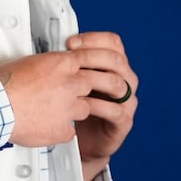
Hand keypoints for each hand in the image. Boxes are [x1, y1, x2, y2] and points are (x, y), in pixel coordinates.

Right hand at [0, 32, 135, 152]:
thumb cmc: (3, 84)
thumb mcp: (26, 62)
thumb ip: (44, 63)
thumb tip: (42, 64)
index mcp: (62, 63)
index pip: (91, 59)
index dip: (97, 65)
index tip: (100, 69)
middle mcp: (71, 84)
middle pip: (97, 83)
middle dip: (100, 88)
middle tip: (99, 92)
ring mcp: (70, 107)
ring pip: (86, 109)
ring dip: (76, 110)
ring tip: (59, 111)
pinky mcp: (64, 128)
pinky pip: (70, 131)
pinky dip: (62, 131)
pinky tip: (50, 128)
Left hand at [66, 32, 137, 180]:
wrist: (83, 141)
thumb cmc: (77, 108)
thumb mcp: (73, 81)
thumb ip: (72, 64)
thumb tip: (53, 46)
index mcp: (114, 66)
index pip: (112, 42)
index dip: (93, 39)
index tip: (71, 42)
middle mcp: (125, 80)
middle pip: (117, 59)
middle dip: (92, 56)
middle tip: (72, 59)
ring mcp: (127, 101)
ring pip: (119, 83)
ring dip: (96, 80)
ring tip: (76, 81)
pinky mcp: (123, 121)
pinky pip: (116, 110)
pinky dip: (99, 106)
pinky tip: (83, 105)